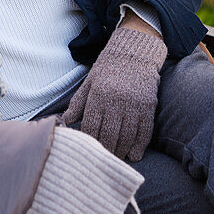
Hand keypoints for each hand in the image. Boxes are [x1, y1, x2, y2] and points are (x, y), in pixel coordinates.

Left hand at [62, 27, 166, 161]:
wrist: (134, 54)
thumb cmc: (107, 69)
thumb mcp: (89, 82)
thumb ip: (78, 103)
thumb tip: (65, 121)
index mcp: (98, 95)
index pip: (91, 125)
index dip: (90, 140)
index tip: (89, 149)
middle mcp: (115, 101)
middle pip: (109, 134)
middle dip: (105, 149)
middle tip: (103, 159)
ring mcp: (133, 104)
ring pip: (126, 136)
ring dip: (121, 151)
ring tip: (116, 158)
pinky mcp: (148, 106)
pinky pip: (144, 131)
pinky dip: (139, 145)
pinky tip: (134, 155)